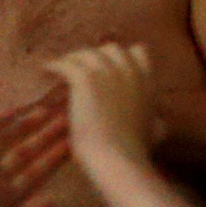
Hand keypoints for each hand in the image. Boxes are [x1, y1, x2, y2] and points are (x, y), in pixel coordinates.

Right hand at [0, 95, 72, 206]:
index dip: (54, 158)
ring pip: (6, 140)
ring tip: (46, 110)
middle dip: (45, 137)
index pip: (36, 172)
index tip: (74, 143)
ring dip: (25, 126)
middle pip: (25, 152)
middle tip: (67, 119)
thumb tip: (53, 201)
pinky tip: (14, 110)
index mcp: (5, 196)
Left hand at [44, 43, 159, 164]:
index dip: (119, 57)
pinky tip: (46, 70)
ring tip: (60, 69)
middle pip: (110, 48)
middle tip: (79, 69)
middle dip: (94, 56)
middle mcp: (130, 71)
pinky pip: (66, 64)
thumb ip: (155, 120)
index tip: (104, 67)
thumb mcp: (154, 132)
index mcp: (148, 82)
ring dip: (72, 60)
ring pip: (86, 54)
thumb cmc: (133, 151)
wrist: (117, 158)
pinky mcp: (86, 80)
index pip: (137, 51)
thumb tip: (159, 121)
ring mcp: (109, 73)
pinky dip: (54, 65)